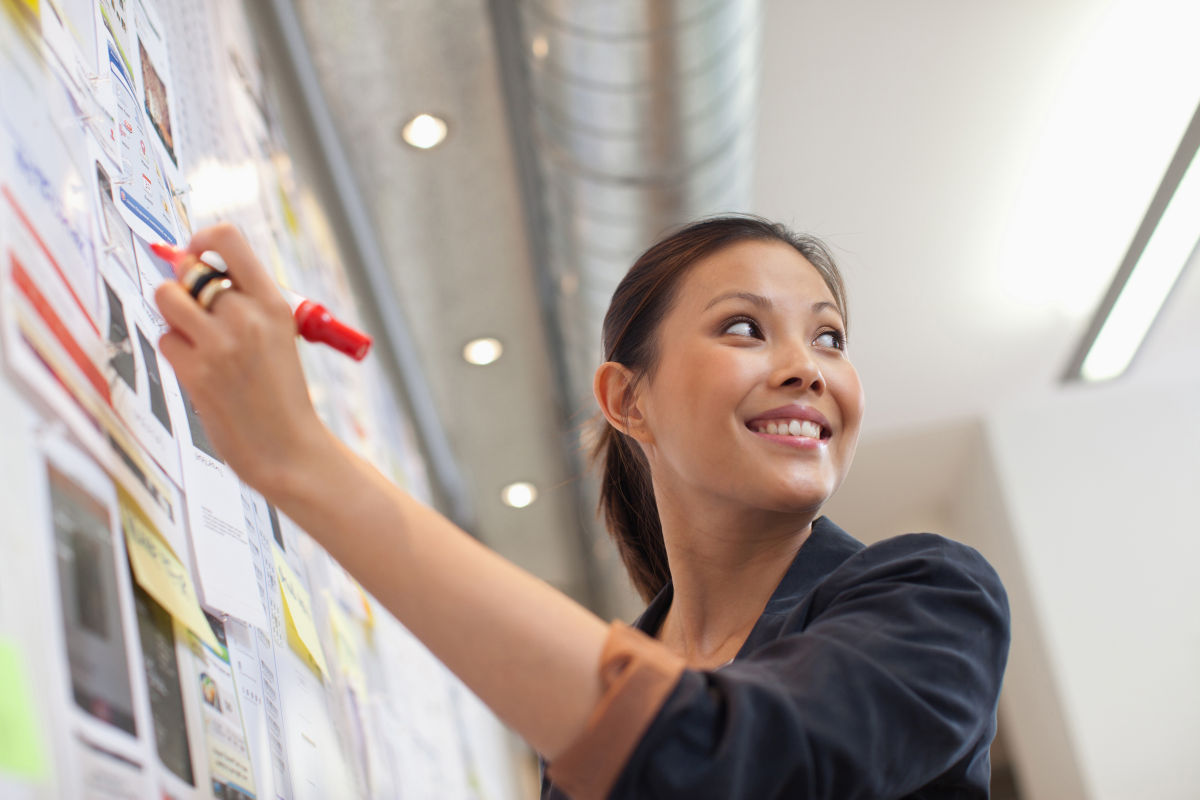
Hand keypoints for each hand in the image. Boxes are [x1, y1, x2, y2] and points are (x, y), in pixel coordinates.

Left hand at [155, 223, 331, 494]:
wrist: (288, 448)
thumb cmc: (281, 395)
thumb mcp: (279, 336)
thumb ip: (246, 302)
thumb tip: (191, 268)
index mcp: (274, 303)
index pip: (227, 239)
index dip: (201, 239)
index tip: (196, 254)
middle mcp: (247, 316)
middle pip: (188, 270)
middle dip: (184, 287)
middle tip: (197, 312)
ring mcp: (220, 343)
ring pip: (167, 297)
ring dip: (174, 315)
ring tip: (196, 339)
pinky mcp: (196, 371)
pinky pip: (166, 339)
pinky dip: (177, 353)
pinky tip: (201, 372)